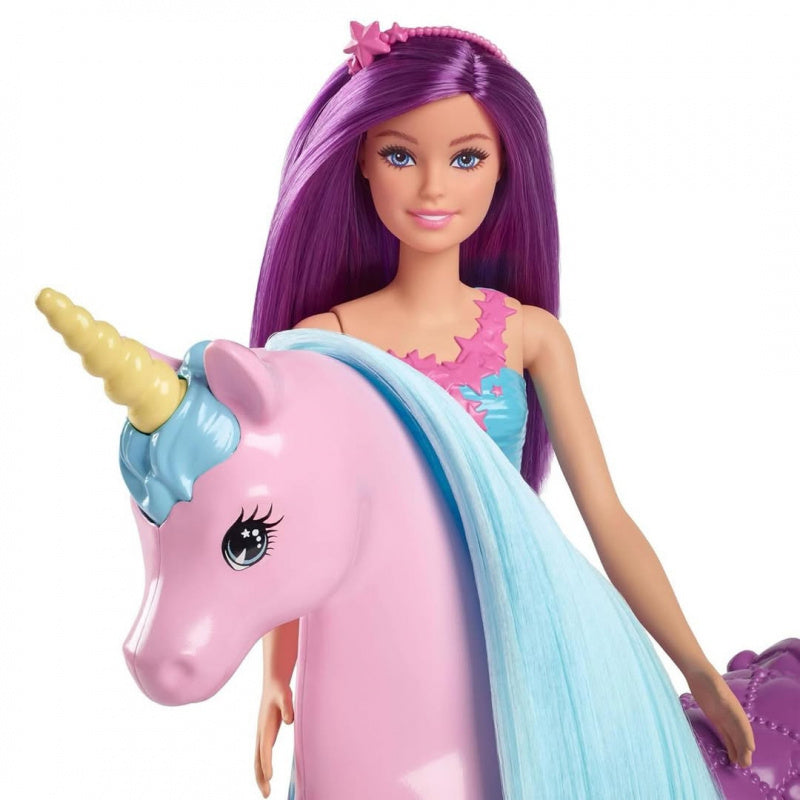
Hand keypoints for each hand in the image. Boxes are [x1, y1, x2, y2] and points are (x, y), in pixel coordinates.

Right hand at [255, 680, 294, 797]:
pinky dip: (262, 768)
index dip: (267, 763)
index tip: (270, 778)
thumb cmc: (280, 690)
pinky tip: (266, 776)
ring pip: (257, 759)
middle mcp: (261, 733)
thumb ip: (288, 706)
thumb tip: (290, 720)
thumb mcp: (285, 695)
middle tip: (267, 794)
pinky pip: (261, 755)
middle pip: (257, 759)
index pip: (265, 748)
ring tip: (266, 792)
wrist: (273, 684)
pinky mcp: (265, 735)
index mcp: (265, 725)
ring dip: (260, 776)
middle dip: (261, 777)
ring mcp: (261, 735)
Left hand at [684, 665, 754, 767]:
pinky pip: (725, 735)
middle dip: (744, 749)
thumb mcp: (712, 681)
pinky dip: (729, 746)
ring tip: (741, 765)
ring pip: (734, 737)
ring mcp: (724, 717)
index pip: (742, 723)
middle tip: (746, 764)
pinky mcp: (716, 719)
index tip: (750, 748)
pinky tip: (731, 757)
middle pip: (740, 734)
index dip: (747, 736)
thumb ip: (718, 689)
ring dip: (738, 750)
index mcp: (733, 706)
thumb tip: (723, 696)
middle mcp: (731, 714)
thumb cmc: (706, 676)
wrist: (698, 673)